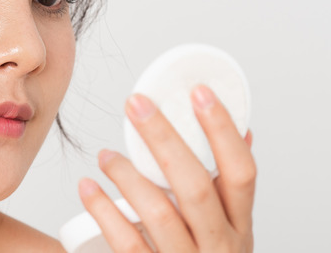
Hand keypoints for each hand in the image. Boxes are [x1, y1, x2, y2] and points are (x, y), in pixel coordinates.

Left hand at [79, 85, 254, 251]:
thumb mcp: (229, 232)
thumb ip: (229, 189)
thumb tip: (241, 130)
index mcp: (240, 228)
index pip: (243, 172)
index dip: (223, 130)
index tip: (198, 92)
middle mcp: (221, 248)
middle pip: (196, 186)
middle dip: (164, 139)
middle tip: (136, 105)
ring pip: (159, 214)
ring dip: (128, 175)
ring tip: (105, 155)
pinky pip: (127, 243)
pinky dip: (104, 211)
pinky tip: (88, 188)